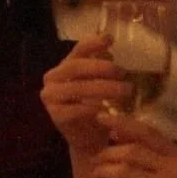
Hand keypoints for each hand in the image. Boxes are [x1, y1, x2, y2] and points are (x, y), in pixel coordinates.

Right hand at [41, 34, 131, 155]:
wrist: (87, 139)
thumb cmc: (94, 107)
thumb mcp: (100, 82)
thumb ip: (101, 65)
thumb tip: (108, 47)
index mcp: (63, 67)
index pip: (77, 50)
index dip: (93, 43)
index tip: (110, 39)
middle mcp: (52, 79)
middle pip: (76, 67)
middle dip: (101, 68)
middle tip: (123, 72)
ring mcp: (51, 97)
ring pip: (78, 88)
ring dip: (104, 88)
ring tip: (126, 90)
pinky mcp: (55, 116)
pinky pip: (76, 109)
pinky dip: (94, 108)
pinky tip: (109, 109)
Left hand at [92, 113, 176, 177]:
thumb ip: (154, 156)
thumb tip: (119, 134)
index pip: (148, 131)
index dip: (122, 122)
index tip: (100, 117)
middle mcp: (176, 168)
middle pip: (133, 150)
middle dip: (108, 153)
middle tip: (94, 159)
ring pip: (126, 170)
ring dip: (104, 171)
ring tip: (95, 174)